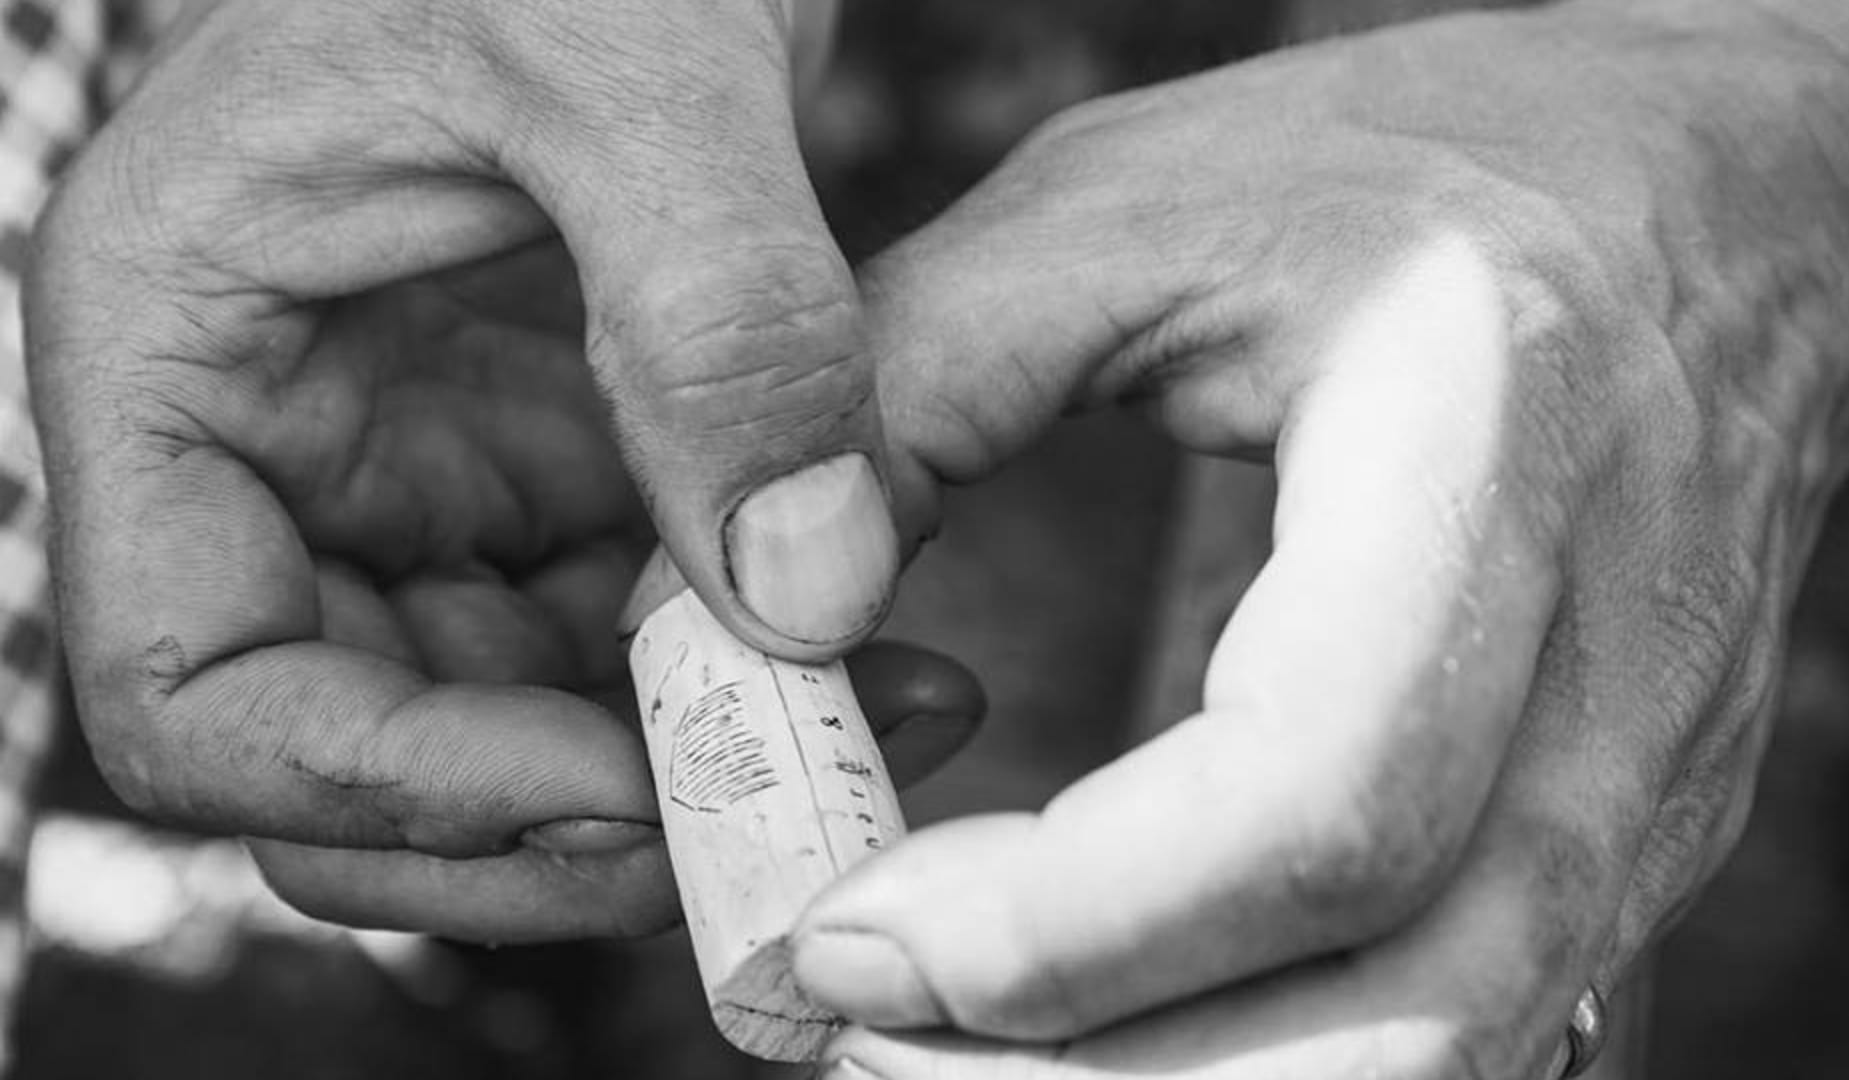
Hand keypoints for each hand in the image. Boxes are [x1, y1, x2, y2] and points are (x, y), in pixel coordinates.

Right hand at [25, 0, 951, 940]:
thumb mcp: (638, 59)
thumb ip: (721, 321)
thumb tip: (812, 599)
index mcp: (176, 345)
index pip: (192, 690)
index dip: (388, 790)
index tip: (621, 792)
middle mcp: (259, 428)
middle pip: (343, 748)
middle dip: (549, 820)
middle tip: (770, 812)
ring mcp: (386, 448)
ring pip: (487, 708)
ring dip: (670, 752)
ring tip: (884, 715)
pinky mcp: (512, 440)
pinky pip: (593, 613)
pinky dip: (719, 652)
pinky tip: (876, 635)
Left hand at [792, 3, 1848, 1075]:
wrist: (1728, 194)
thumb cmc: (1414, 170)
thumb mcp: (1127, 209)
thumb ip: (901, 388)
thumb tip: (745, 625)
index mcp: (1495, 454)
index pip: (1316, 797)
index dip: (1063, 921)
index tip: (845, 929)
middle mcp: (1618, 670)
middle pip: (1398, 1014)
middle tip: (857, 1032)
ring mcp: (1652, 788)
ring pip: (1437, 1064)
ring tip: (946, 1039)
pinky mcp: (1628, 843)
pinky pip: (1448, 1026)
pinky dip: (1251, 1061)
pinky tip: (1093, 1010)